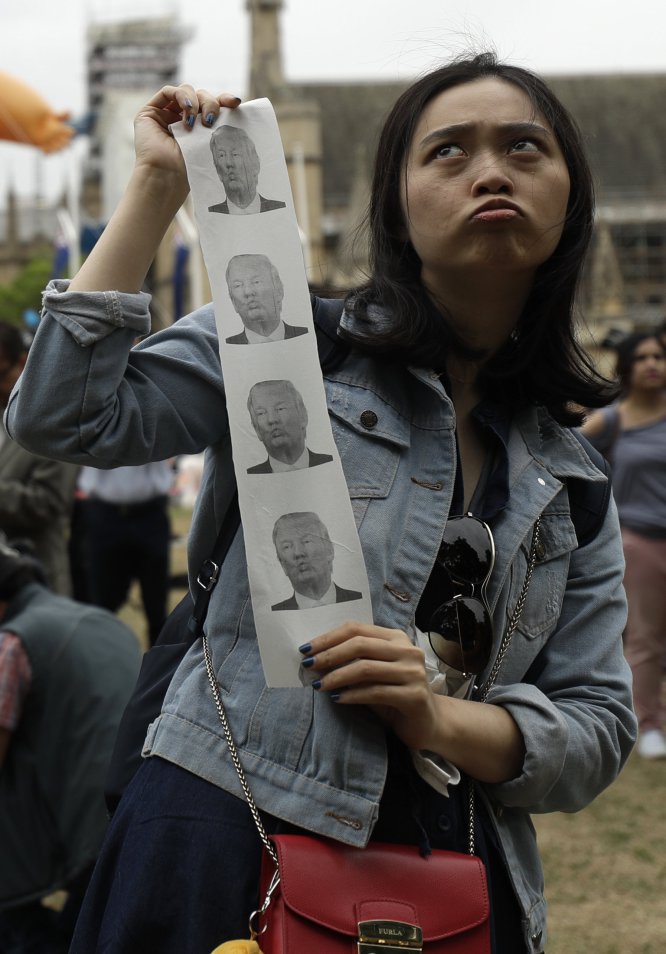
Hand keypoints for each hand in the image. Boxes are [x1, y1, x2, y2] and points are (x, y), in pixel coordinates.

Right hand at [133, 84, 241, 181]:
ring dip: (196, 103)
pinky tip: (187, 111)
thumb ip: (217, 124)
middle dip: (210, 103)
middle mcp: (180, 121)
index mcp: (197, 130)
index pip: (213, 107)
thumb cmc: (189, 170)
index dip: (225, 100)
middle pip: (201, 96)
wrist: (166, 178)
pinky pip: (169, 91)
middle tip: (211, 120)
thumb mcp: (209, 143)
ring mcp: (165, 115)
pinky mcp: (150, 112)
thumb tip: (235, 105)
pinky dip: (181, 96)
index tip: (235, 103)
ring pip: (187, 91)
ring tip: (195, 123)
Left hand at [301, 622, 440, 751]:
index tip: (306, 649)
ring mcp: (413, 672)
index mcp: (396, 638)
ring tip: (319, 685)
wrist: (428, 723)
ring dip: (337, 676)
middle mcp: (407, 650)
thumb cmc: (395, 694)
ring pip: (365, 668)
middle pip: (360, 645)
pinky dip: (352, 695)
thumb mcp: (374, 673)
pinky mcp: (414, 696)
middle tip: (307, 666)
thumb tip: (316, 658)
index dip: (329, 637)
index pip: (357, 629)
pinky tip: (337, 699)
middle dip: (329, 655)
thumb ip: (354, 661)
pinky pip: (375, 692)